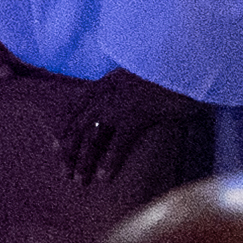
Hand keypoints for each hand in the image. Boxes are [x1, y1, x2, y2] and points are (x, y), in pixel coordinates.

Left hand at [53, 69, 199, 184]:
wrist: (185, 62)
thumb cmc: (170, 73)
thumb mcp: (141, 76)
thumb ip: (128, 89)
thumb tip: (130, 104)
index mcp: (107, 83)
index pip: (77, 109)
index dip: (65, 129)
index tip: (57, 147)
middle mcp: (107, 93)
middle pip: (79, 126)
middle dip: (70, 151)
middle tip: (65, 172)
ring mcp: (119, 104)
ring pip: (92, 137)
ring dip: (84, 161)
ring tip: (80, 181)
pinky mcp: (136, 115)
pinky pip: (117, 143)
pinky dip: (109, 162)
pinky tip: (104, 178)